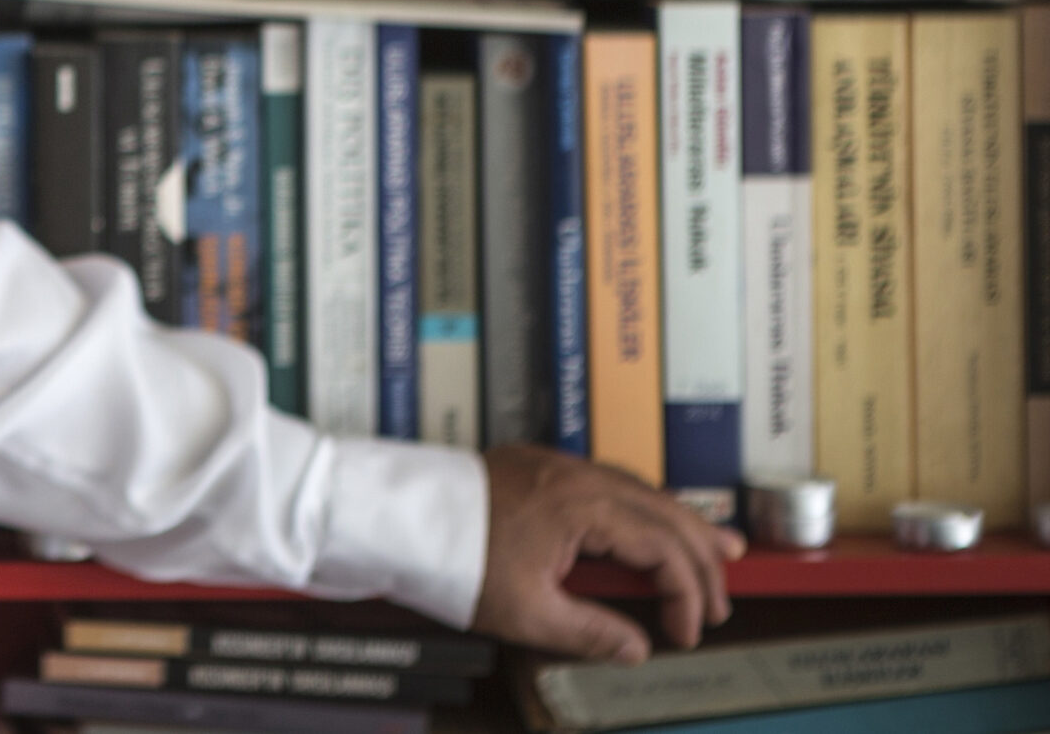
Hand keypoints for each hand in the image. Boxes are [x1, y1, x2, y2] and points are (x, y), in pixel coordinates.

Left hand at [470, 444, 746, 661]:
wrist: (391, 515)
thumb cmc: (450, 558)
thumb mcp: (525, 612)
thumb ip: (590, 632)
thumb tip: (636, 648)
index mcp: (582, 505)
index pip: (662, 548)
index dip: (686, 594)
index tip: (685, 633)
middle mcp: (577, 475)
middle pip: (664, 511)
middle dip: (701, 555)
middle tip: (723, 595)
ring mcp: (557, 466)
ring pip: (640, 491)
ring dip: (679, 524)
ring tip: (716, 549)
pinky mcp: (538, 466)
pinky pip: (609, 483)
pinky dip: (641, 508)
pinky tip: (650, 524)